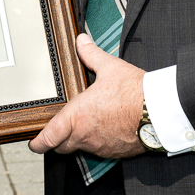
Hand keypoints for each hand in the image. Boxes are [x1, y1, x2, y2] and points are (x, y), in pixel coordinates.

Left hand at [29, 34, 144, 158]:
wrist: (160, 112)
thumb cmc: (134, 92)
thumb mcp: (109, 67)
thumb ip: (91, 54)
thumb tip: (81, 41)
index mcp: (77, 116)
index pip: (48, 138)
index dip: (37, 143)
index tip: (34, 142)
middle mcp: (85, 135)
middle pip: (61, 147)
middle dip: (57, 141)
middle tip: (58, 131)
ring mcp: (100, 146)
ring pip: (82, 148)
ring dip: (80, 139)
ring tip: (88, 123)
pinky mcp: (116, 152)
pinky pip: (101, 151)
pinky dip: (99, 142)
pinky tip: (107, 128)